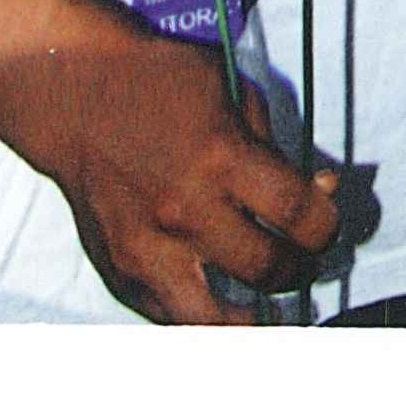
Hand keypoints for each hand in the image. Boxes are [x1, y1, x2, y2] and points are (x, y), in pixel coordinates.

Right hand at [0, 25, 345, 321]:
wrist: (79, 95)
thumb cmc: (165, 83)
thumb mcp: (236, 94)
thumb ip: (277, 149)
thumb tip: (320, 194)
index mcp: (221, 158)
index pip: (297, 215)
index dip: (326, 227)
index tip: (326, 226)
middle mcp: (184, 211)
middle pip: (265, 271)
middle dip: (297, 270)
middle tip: (301, 262)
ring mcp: (145, 250)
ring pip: (211, 322)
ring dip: (250, 320)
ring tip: (268, 309)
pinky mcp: (118, 271)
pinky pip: (169, 315)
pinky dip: (200, 313)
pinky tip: (218, 298)